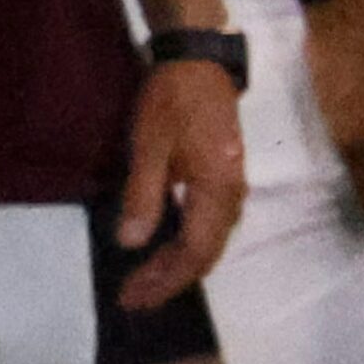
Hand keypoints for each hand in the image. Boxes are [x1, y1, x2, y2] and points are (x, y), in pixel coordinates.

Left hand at [113, 60, 246, 310]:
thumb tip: (132, 243)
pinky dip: (184, 247)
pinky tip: (163, 251)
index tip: (134, 296)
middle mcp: (232, 199)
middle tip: (132, 300)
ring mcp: (231, 191)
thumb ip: (143, 195)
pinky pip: (207, 228)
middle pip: (203, 255)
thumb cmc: (170, 102)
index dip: (164, 279)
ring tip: (143, 284)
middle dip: (168, 280)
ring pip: (206, 244)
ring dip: (175, 267)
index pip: (194, 253)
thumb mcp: (149, 146)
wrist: (198, 64)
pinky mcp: (223, 181)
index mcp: (217, 192)